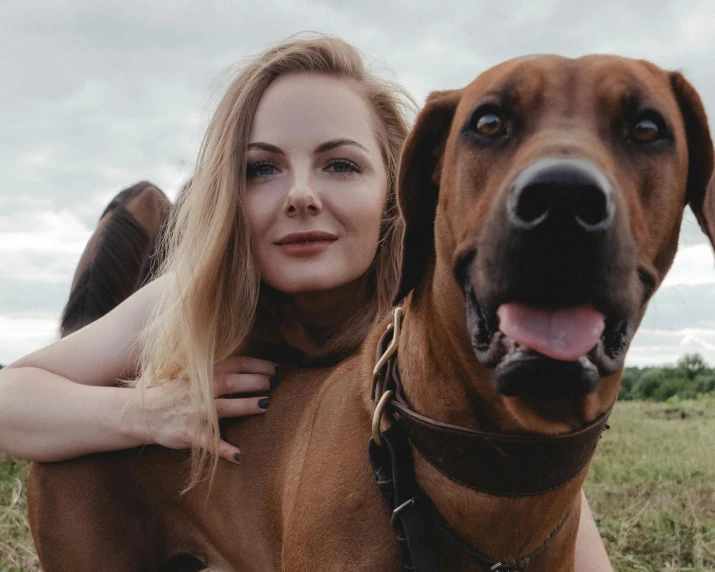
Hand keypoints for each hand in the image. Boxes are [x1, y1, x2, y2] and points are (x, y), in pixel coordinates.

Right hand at [140, 356, 277, 462]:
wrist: (141, 413)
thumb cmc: (174, 393)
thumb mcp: (192, 375)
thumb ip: (217, 371)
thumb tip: (251, 370)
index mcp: (202, 374)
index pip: (234, 364)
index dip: (257, 365)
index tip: (276, 369)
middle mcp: (199, 391)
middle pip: (232, 382)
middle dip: (255, 382)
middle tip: (276, 383)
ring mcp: (195, 413)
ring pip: (224, 408)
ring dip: (246, 406)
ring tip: (266, 405)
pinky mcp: (189, 434)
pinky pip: (210, 444)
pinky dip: (225, 450)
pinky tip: (241, 455)